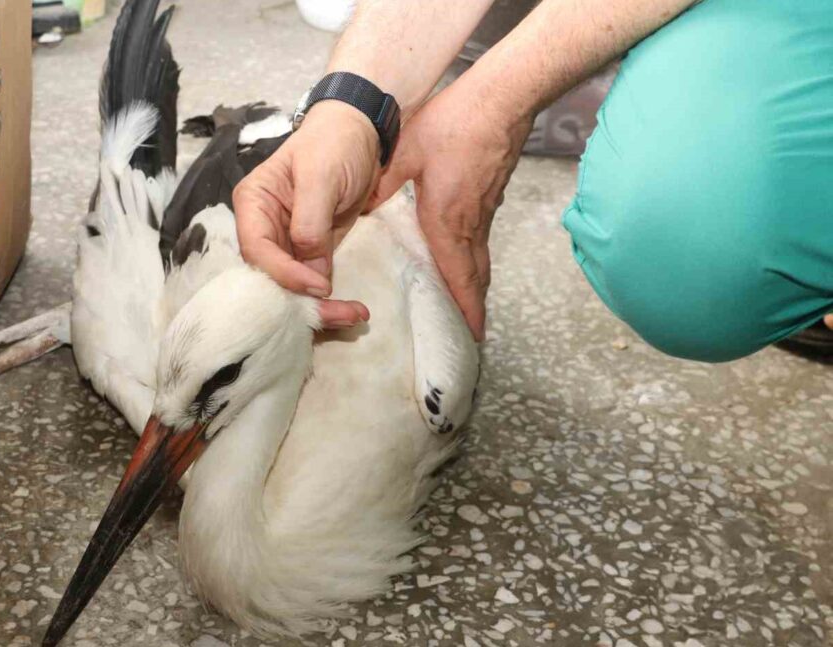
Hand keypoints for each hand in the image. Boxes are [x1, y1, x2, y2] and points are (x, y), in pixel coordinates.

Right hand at [234, 101, 377, 327]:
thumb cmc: (335, 143)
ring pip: (292, 288)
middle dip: (302, 302)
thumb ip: (310, 223)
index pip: (258, 251)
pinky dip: (330, 300)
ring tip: (353, 316)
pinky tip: (352, 311)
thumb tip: (312, 273)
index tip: (321, 286)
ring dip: (320, 308)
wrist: (362, 134)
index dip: (285, 275)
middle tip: (341, 316)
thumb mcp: (321, 176)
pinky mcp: (311, 253)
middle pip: (271, 278)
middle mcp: (263, 229)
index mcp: (254, 205)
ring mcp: (287, 244)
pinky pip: (313, 284)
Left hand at [369, 78, 532, 340]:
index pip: (459, 277)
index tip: (472, 336)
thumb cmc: (453, 122)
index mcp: (448, 220)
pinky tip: (462, 261)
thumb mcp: (404, 153)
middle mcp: (471, 224)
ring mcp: (485, 211)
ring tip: (467, 308)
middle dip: (473, 308)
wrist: (502, 96)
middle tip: (470, 334)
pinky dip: (475, 262)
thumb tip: (358, 210)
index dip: (466, 309)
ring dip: (474, 287)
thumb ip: (380, 185)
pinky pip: (481, 241)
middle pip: (476, 277)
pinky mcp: (490, 197)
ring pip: (480, 260)